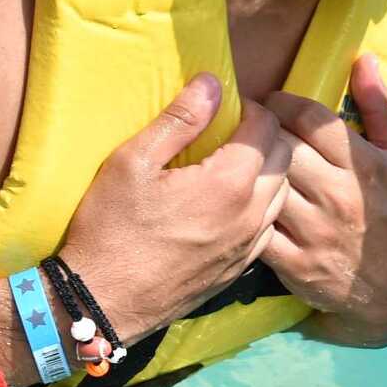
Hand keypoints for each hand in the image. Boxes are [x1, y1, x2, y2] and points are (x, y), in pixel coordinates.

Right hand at [55, 74, 293, 341]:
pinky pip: (268, 227)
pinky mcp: (238, 269)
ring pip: (282, 194)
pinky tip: (232, 202)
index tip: (230, 106)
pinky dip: (262, 205)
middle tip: (236, 130)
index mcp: (229, 183)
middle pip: (285, 159)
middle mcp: (250, 215)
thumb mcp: (134, 162)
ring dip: (269, 171)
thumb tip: (212, 83)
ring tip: (236, 162)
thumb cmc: (111, 228)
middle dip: (268, 136)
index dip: (253, 108)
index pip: (267, 128)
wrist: (101, 302)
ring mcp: (248, 246)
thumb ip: (179, 120)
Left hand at [261, 53, 386, 346]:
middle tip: (246, 124)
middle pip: (281, 147)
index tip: (270, 101)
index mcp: (364, 165)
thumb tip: (364, 59)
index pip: (311, 119)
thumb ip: (380, 106)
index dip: (282, 102)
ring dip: (246, 168)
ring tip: (236, 157)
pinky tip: (238, 199)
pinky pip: (255, 226)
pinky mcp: (294, 263)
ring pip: (264, 184)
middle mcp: (338, 195)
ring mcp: (314, 231)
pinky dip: (243, 210)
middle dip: (259, 130)